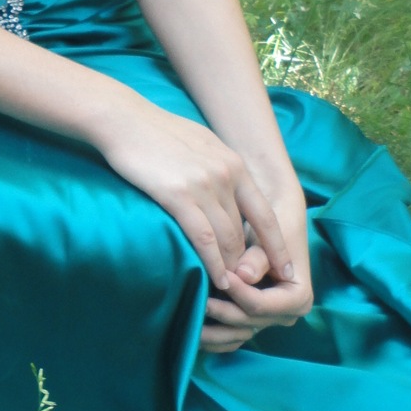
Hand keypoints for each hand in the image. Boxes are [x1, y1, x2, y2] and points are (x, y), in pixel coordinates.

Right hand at [93, 98, 305, 320]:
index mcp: (234, 164)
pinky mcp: (178, 196)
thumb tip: (226, 190)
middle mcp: (226, 175)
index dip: (276, 244)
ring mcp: (204, 186)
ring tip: (233, 291)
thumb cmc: (157, 132)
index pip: (265, 213)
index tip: (286, 266)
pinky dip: (214, 264)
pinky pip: (204, 239)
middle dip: (247, 262)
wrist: (124, 120)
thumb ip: (218, 167)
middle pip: (244, 231)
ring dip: (232, 268)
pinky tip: (218, 280)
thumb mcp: (201, 144)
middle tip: (247, 287)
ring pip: (227, 239)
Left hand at [199, 213, 311, 352]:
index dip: (239, 294)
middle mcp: (286, 315)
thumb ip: (258, 258)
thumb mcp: (270, 237)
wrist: (273, 218)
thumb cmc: (273, 224)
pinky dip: (215, 337)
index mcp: (298, 297)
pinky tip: (193, 334)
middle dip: (222, 313)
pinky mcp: (253, 319)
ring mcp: (269, 320)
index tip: (219, 278)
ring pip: (239, 334)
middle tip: (196, 301)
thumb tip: (243, 275)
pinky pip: (234, 335)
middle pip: (249, 321)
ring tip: (188, 327)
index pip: (262, 304)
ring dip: (214, 334)